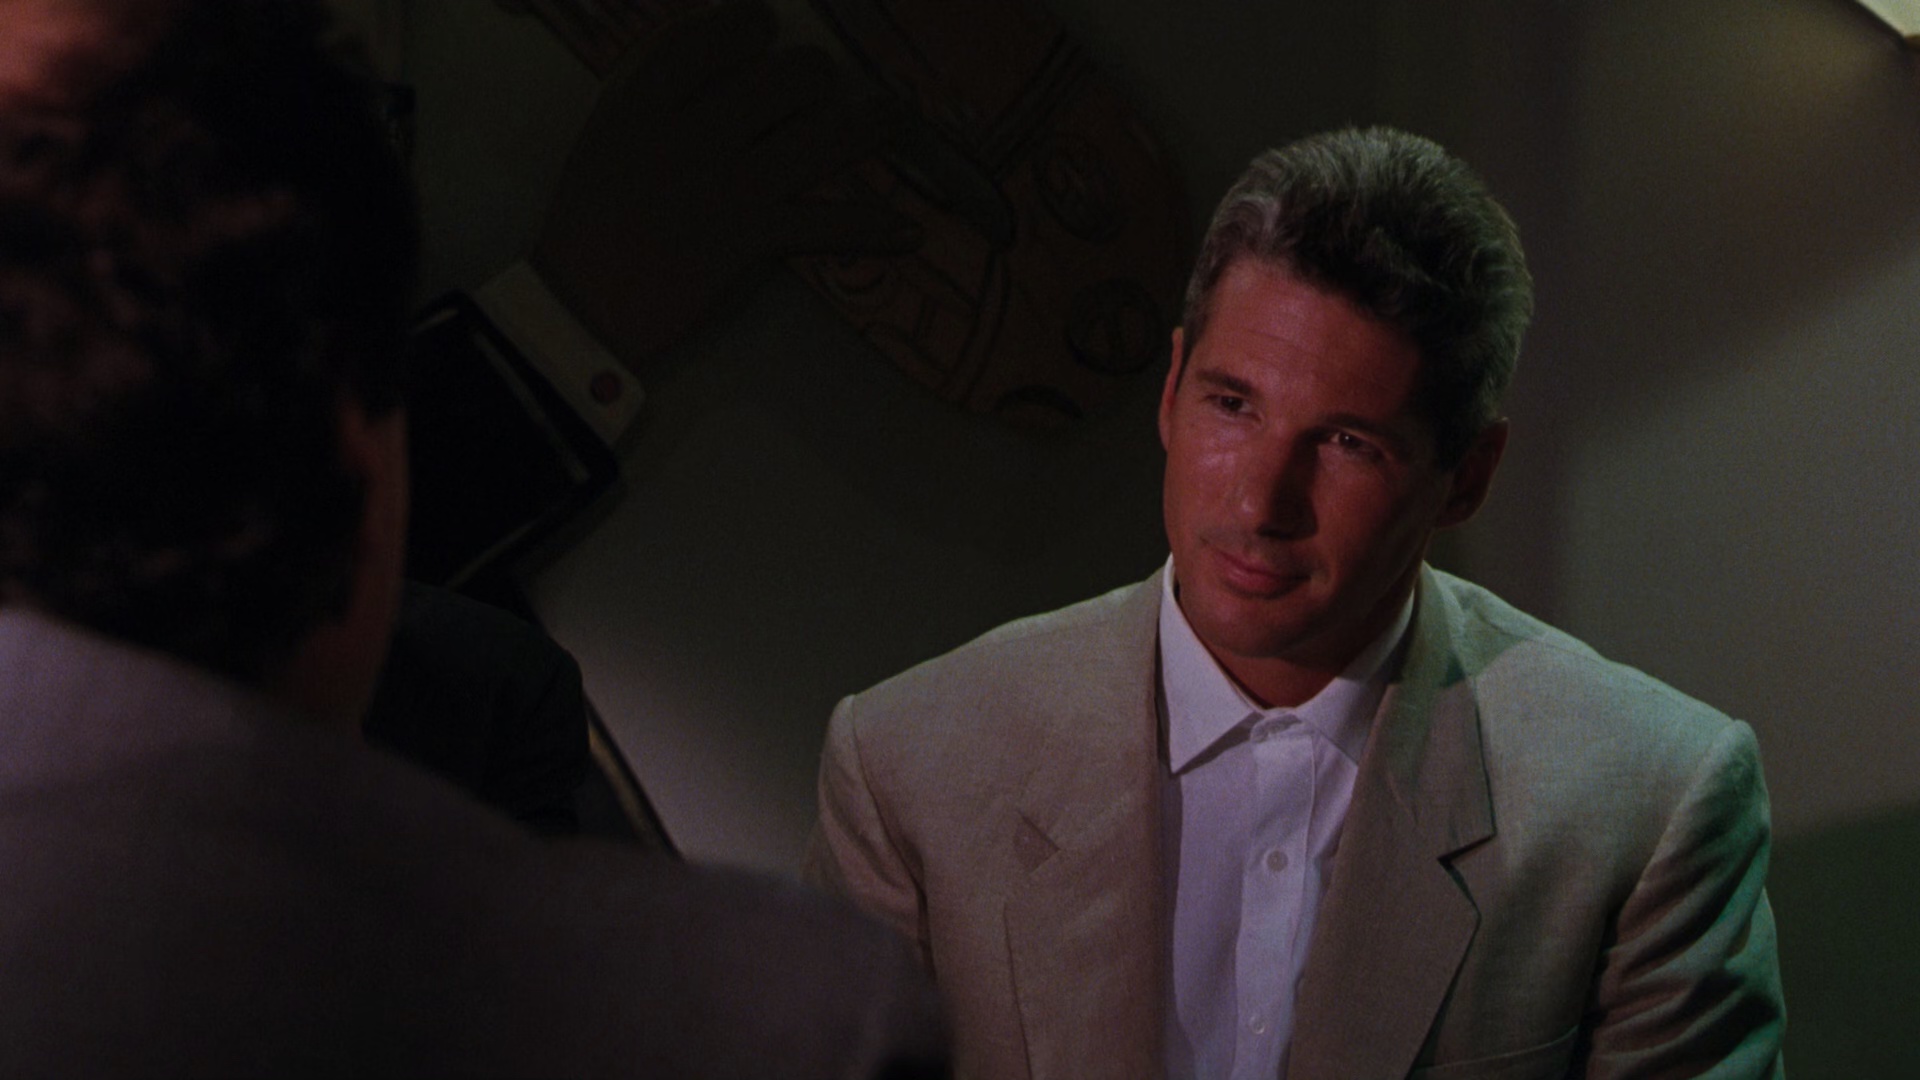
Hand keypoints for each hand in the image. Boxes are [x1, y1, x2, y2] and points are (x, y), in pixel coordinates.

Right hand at [530, 0, 919, 366]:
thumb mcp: (605, 146)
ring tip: (893, 117)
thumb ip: (655, 103)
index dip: (748, 23)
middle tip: (823, 82)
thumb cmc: (587, 231)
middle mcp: (687, 135)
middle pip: (778, 80)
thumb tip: (722, 71)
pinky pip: (827, 224)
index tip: (767, 24)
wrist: (579, 313)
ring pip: (817, 138)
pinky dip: (873, 229)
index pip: (708, 39)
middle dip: (814, 76)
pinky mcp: (748, 239)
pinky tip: (909, 231)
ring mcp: (723, 187)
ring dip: (866, 126)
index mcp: (640, 106)